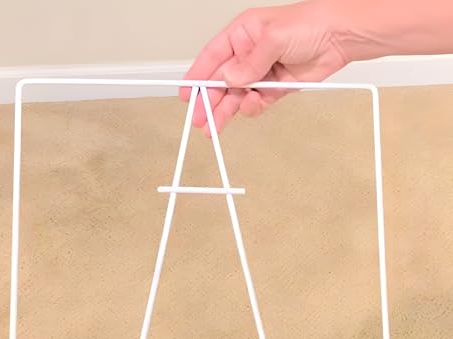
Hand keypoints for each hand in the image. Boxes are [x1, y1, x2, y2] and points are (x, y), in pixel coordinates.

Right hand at [179, 1, 349, 135]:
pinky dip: (252, 108)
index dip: (196, 77)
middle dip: (208, 102)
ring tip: (215, 127)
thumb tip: (230, 79)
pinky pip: (256, 103)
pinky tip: (251, 107)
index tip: (185, 94)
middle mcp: (248, 55)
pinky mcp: (274, 88)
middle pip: (221, 83)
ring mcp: (261, 73)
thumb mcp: (273, 38)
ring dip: (226, 111)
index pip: (211, 58)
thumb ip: (249, 63)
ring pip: (236, 97)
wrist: (340, 37)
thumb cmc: (310, 23)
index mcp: (242, 35)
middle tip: (200, 120)